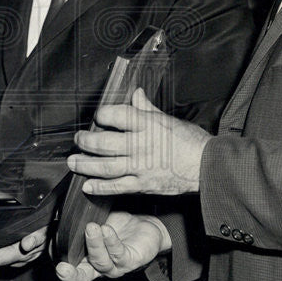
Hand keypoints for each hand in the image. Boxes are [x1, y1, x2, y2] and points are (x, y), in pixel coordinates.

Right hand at [55, 211, 169, 280]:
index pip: (67, 263)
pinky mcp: (131, 261)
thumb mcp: (94, 219)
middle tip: (61, 268)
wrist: (145, 222)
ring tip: (91, 227)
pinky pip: (119, 254)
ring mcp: (115, 266)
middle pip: (82, 276)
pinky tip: (106, 230)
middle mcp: (99, 266)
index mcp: (86, 258)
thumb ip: (77, 221)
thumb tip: (55, 213)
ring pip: (101, 262)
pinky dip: (111, 241)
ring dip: (94, 245)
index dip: (54, 258)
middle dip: (71, 275)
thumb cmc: (117, 222)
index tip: (40, 248)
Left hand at [69, 88, 209, 195]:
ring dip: (86, 164)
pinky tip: (87, 185)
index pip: (117, 115)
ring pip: (106, 166)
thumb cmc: (191, 141)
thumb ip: (147, 108)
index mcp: (148, 124)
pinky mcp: (143, 184)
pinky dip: (100, 187)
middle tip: (77, 139)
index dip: (103, 114)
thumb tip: (135, 93)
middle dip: (86, 141)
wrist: (208, 167)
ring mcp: (141, 166)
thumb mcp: (169, 119)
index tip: (98, 116)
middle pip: (105, 142)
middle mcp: (141, 145)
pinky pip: (117, 187)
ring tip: (73, 162)